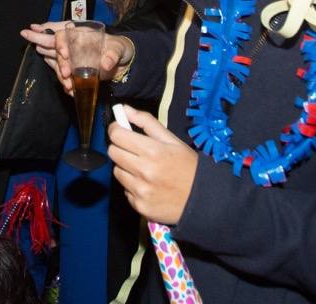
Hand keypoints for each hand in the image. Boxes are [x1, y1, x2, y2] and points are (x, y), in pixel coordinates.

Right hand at [19, 22, 133, 94]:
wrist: (123, 64)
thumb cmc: (119, 48)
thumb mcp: (118, 48)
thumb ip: (113, 54)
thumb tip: (106, 64)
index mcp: (80, 35)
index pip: (62, 35)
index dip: (59, 43)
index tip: (64, 54)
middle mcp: (71, 46)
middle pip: (55, 52)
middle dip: (59, 63)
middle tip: (66, 74)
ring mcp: (71, 60)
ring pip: (58, 67)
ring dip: (62, 77)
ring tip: (69, 86)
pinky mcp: (74, 72)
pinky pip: (65, 78)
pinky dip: (67, 85)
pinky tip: (71, 91)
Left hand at [107, 105, 198, 224]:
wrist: (203, 198)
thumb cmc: (187, 165)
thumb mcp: (171, 139)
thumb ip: (146, 122)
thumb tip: (124, 109)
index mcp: (152, 151)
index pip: (116, 135)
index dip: (116, 129)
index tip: (120, 130)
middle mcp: (144, 171)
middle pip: (113, 152)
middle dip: (120, 147)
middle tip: (134, 150)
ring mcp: (140, 190)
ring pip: (117, 172)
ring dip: (126, 168)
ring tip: (144, 170)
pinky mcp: (139, 206)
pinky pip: (125, 190)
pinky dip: (132, 186)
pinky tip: (148, 185)